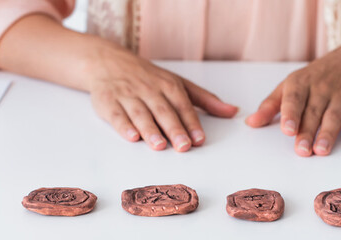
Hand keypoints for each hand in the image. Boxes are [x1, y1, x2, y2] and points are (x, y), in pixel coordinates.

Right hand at [87, 42, 237, 151]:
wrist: (107, 61)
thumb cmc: (147, 77)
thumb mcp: (178, 83)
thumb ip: (205, 100)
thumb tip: (233, 111)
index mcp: (168, 85)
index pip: (183, 105)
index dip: (191, 123)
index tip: (200, 139)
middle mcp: (149, 90)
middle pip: (163, 111)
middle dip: (174, 129)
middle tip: (183, 147)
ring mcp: (128, 95)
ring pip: (140, 114)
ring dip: (150, 130)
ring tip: (159, 146)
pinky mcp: (107, 102)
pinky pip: (116, 115)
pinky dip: (123, 126)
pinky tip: (131, 137)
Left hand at [245, 44, 340, 155]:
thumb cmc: (315, 78)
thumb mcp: (290, 86)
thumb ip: (270, 106)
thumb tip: (250, 123)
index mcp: (301, 83)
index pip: (294, 98)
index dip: (291, 114)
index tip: (287, 130)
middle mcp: (322, 88)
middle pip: (314, 112)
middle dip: (307, 132)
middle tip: (301, 151)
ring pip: (335, 115)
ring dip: (328, 133)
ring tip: (321, 150)